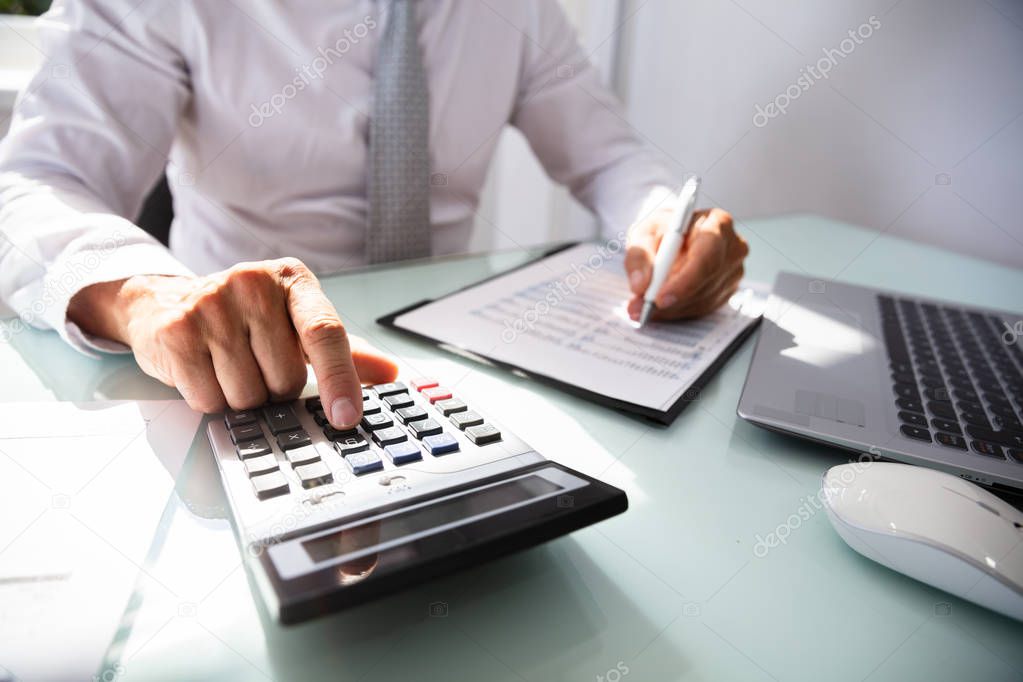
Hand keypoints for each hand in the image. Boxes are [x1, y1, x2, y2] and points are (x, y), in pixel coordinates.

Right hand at [67, 258, 397, 427]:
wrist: (167, 302)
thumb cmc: (247, 318)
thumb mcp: (298, 324)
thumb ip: (344, 351)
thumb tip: (390, 373)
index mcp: (293, 282)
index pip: (325, 333)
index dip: (340, 379)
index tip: (347, 417)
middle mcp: (252, 284)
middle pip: (284, 378)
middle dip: (276, 388)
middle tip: (258, 364)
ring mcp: (212, 304)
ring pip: (247, 394)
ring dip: (242, 396)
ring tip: (229, 365)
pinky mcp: (176, 330)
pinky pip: (208, 398)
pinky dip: (209, 398)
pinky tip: (204, 370)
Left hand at [624, 207, 748, 320]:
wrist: (674, 236)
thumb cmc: (663, 229)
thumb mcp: (643, 232)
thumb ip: (639, 255)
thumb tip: (640, 285)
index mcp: (717, 223)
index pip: (707, 257)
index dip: (684, 281)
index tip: (660, 298)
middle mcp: (732, 248)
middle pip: (704, 282)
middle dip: (669, 299)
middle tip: (639, 308)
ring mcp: (733, 272)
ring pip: (701, 300)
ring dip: (669, 308)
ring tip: (642, 306)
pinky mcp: (728, 291)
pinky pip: (702, 308)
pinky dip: (677, 310)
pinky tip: (660, 306)